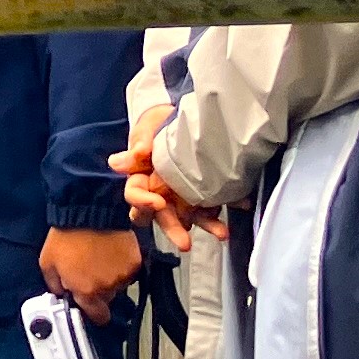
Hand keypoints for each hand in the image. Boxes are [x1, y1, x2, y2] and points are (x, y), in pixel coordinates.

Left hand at [40, 223, 144, 319]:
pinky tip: (112, 252)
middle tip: (91, 272)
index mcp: (86, 292)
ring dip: (111, 277)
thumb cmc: (65, 237)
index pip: (97, 316)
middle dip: (99, 290)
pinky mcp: (135, 262)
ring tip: (101, 258)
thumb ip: (54, 285)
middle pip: (107, 298)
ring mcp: (123, 275)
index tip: (91, 306)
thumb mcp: (47, 263)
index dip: (94, 311)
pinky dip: (122, 264)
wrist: (89, 211)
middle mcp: (107, 288)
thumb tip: (61, 294)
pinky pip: (129, 270)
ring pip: (119, 284)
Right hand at [112, 99, 220, 249]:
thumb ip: (138, 144)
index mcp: (140, 180)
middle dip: (174, 229)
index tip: (158, 203)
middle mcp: (159, 194)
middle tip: (184, 242)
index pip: (136, 196)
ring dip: (206, 226)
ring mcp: (182, 197)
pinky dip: (230, 205)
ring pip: (191, 217)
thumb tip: (118, 162)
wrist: (178, 116)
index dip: (144, 203)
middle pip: (162, 216)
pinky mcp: (203, 194)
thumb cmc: (156, 125)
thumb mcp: (146, 129)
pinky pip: (215, 206)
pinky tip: (241, 203)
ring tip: (221, 232)